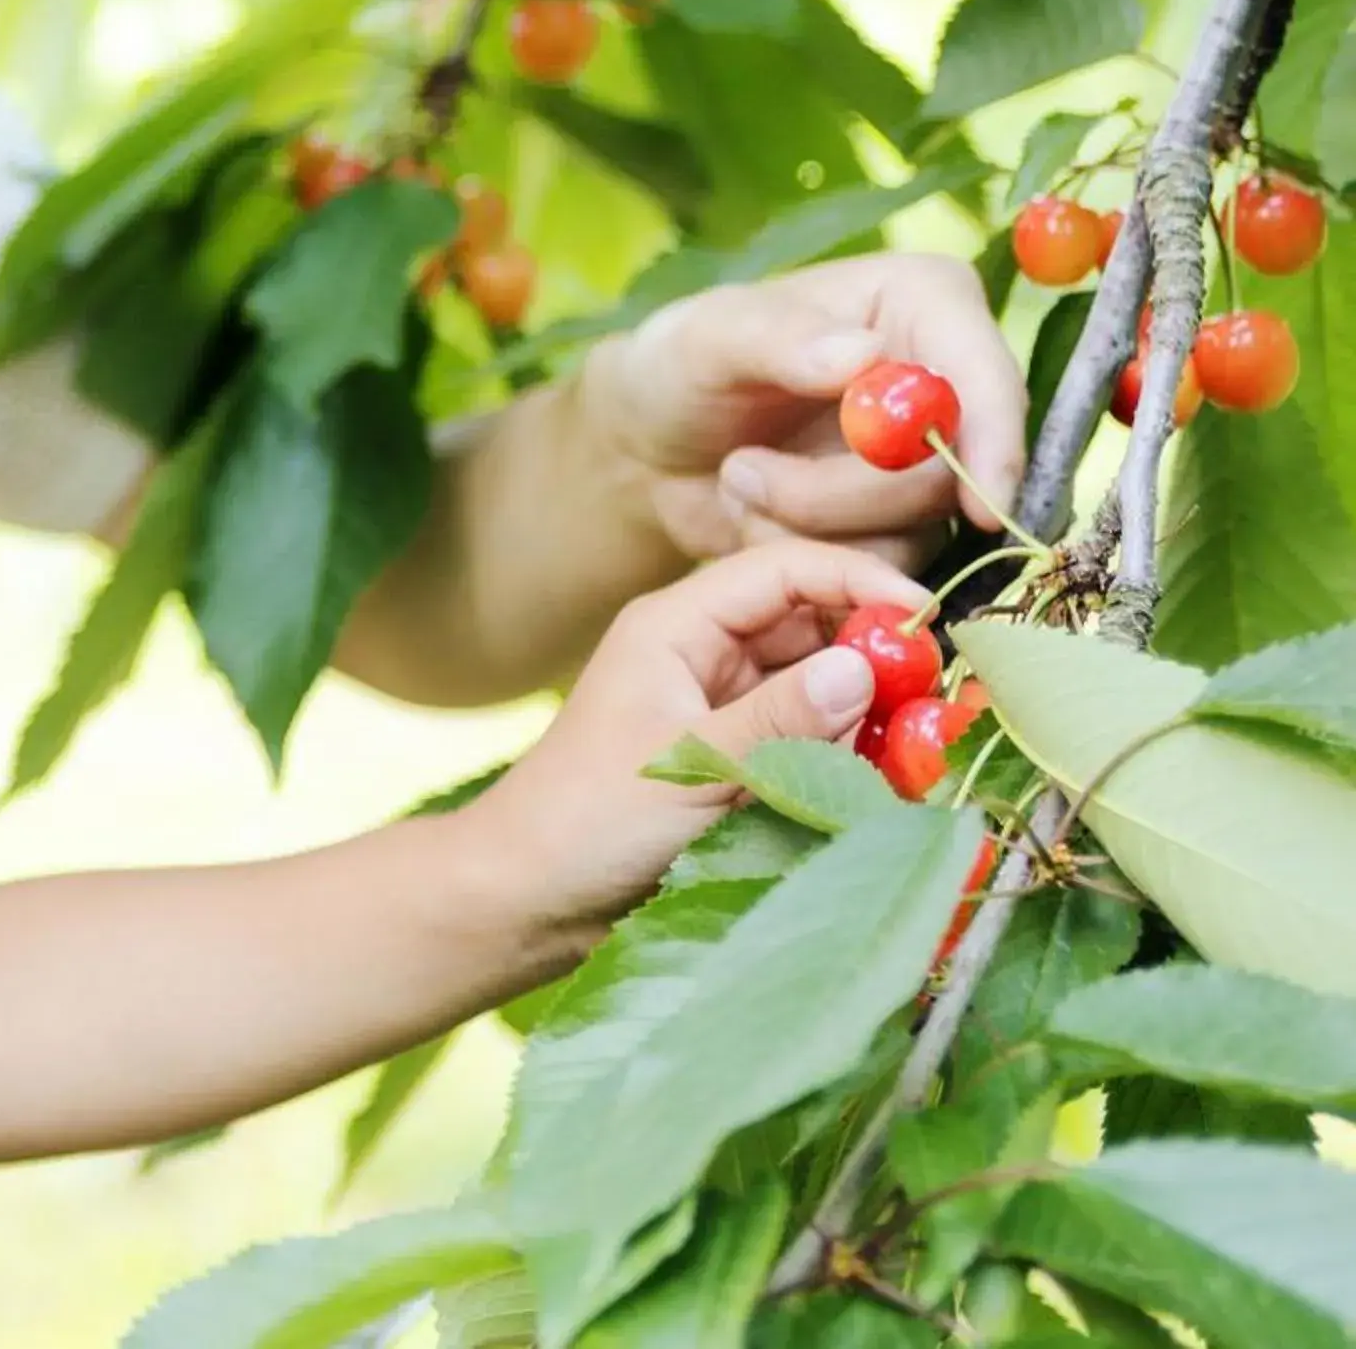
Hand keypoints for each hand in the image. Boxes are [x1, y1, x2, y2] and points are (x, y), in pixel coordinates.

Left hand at [469, 541, 910, 945]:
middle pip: (815, 628)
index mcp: (677, 625)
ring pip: (822, 689)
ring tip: (913, 758)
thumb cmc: (586, 821)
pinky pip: (811, 742)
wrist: (530, 899)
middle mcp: (705, 655)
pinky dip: (848, 760)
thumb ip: (780, 719)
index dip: (860, 583)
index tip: (930, 622)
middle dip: (878, 659)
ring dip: (870, 718)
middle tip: (939, 706)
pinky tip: (880, 789)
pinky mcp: (738, 761)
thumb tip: (866, 664)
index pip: (785, 570)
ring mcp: (723, 708)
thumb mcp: (689, 765)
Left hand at [578, 252, 1028, 566]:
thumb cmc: (680, 364)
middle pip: (954, 468)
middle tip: (743, 469)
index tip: (980, 503)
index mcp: (923, 301)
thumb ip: (779, 338)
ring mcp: (930, 458)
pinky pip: (886, 566)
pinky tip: (755, 517)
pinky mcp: (903, 522)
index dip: (993, 440)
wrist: (651, 442)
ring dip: (811, 524)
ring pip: (919, 528)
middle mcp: (946, 378)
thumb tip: (866, 355)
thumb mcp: (709, 337)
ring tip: (738, 478)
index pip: (987, 374)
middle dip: (841, 492)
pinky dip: (813, 555)